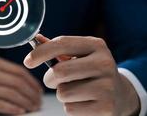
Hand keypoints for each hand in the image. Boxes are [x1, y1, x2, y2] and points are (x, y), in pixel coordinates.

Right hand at [0, 55, 42, 114]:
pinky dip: (13, 109)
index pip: (19, 71)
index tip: (39, 90)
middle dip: (32, 94)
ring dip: (26, 102)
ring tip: (32, 107)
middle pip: (18, 83)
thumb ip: (3, 72)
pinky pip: (0, 105)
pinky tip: (20, 111)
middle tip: (38, 101)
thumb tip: (26, 84)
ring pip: (12, 94)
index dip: (32, 82)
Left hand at [23, 35, 139, 115]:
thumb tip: (36, 39)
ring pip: (62, 92)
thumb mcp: (79, 54)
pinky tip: (82, 101)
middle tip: (54, 80)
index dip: (40, 52)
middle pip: (59, 72)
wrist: (120, 93)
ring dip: (61, 93)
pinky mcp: (106, 107)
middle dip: (49, 78)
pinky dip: (70, 106)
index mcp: (96, 45)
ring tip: (74, 90)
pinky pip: (70, 108)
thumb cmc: (91, 70)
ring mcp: (107, 86)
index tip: (27, 61)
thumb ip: (57, 47)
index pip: (61, 44)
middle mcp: (104, 63)